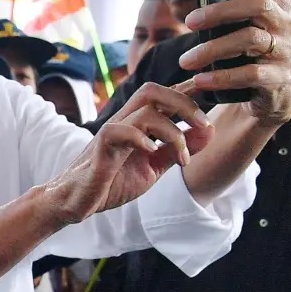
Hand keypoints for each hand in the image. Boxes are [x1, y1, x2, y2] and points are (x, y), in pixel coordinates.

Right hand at [44, 81, 213, 224]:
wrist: (76, 201)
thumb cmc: (111, 182)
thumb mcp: (153, 166)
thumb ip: (178, 149)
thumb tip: (209, 131)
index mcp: (137, 123)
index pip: (164, 96)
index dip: (189, 89)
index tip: (214, 93)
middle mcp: (124, 121)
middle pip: (153, 91)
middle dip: (184, 102)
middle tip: (204, 124)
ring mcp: (111, 132)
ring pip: (145, 111)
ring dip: (172, 131)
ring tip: (184, 157)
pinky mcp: (100, 147)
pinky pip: (120, 131)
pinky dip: (141, 139)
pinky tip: (152, 153)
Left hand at [180, 0, 290, 126]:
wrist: (270, 95)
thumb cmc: (254, 49)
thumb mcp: (250, 16)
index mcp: (279, 4)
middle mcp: (287, 24)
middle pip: (255, 6)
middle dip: (219, 10)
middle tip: (189, 21)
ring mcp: (286, 52)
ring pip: (250, 39)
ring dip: (213, 48)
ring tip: (186, 60)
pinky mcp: (279, 80)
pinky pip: (251, 74)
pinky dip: (222, 77)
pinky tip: (200, 79)